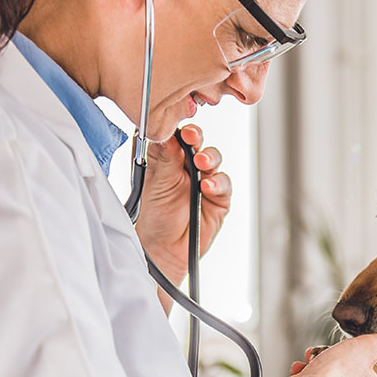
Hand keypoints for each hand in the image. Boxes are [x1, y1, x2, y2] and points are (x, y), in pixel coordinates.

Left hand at [135, 125, 230, 280]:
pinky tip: (208, 186)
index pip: (175, 135)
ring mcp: (204, 181)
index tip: (176, 125)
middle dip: (196, 137)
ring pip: (213, 159)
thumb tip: (168, 133)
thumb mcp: (155, 184)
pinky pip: (224, 184)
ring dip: (209, 158)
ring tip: (201, 163)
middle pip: (197, 142)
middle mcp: (186, 167)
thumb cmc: (153, 218)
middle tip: (191, 136)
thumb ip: (165, 159)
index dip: (177, 127)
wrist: (163, 250)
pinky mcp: (218, 198)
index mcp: (167, 159)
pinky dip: (217, 182)